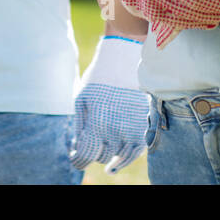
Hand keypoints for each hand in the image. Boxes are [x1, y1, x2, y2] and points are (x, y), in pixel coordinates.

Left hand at [70, 36, 149, 173]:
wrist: (126, 60)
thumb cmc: (99, 77)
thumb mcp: (82, 99)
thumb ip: (80, 126)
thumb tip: (78, 147)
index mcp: (96, 124)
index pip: (84, 156)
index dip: (78, 159)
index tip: (76, 156)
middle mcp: (115, 131)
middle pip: (101, 157)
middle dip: (94, 151)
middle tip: (91, 142)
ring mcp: (131, 131)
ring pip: (118, 158)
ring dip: (108, 156)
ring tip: (104, 151)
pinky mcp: (143, 128)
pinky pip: (135, 152)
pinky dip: (125, 158)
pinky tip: (116, 159)